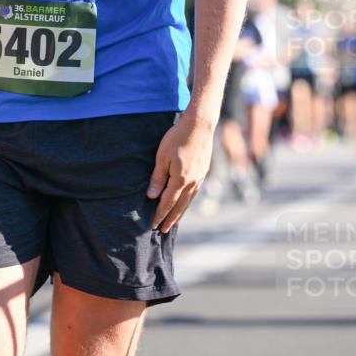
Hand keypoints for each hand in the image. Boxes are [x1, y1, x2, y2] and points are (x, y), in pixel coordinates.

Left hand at [147, 112, 214, 232]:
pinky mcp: (203, 172)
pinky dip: (188, 201)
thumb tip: (151, 196)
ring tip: (174, 222)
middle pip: (180, 206)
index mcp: (180, 180)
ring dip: (180, 213)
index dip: (160, 215)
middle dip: (170, 219)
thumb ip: (157, 178)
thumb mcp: (162, 157)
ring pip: (189, 201)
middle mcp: (192, 182)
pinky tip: (185, 202)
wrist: (200, 125)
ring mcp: (199, 178)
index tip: (153, 225)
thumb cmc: (177, 138)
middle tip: (163, 230)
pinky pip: (194, 192)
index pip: (167, 203)